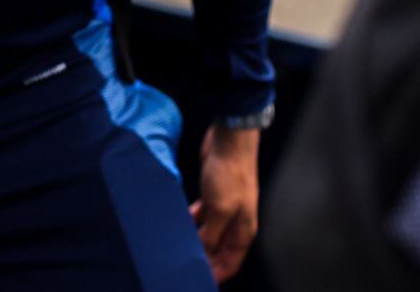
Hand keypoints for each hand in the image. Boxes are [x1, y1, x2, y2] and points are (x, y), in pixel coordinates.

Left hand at [191, 124, 259, 282]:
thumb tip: (202, 254)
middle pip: (219, 251)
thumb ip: (211, 234)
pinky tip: (179, 223)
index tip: (193, 278)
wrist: (229, 141)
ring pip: (209, 234)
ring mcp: (225, 209)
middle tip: (180, 263)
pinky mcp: (213, 196)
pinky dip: (192, 222)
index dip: (214, 274)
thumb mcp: (219, 209)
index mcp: (243, 231)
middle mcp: (236, 223)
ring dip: (195, 240)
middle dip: (203, 259)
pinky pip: (202, 217)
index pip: (230, 264)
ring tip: (176, 246)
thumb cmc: (230, 173)